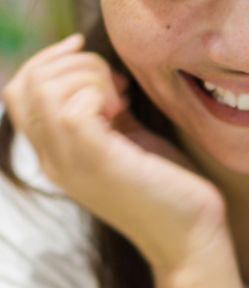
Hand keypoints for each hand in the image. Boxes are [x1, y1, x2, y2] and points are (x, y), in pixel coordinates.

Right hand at [3, 35, 226, 273]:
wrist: (192, 237)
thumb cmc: (170, 187)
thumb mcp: (130, 140)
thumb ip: (108, 112)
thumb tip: (101, 73)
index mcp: (57, 153)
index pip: (18, 92)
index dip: (47, 60)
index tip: (85, 49)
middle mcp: (54, 160)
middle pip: (25, 85)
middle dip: (71, 63)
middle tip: (117, 81)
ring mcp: (71, 164)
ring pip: (46, 91)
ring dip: (88, 74)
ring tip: (123, 95)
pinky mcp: (98, 162)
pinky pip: (73, 107)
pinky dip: (99, 91)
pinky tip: (126, 106)